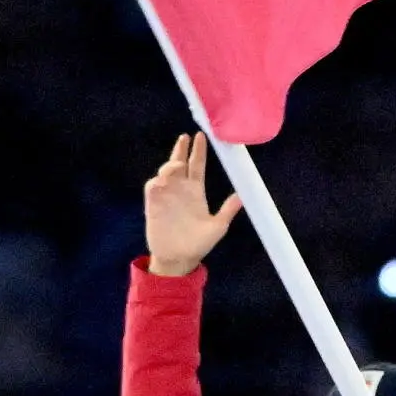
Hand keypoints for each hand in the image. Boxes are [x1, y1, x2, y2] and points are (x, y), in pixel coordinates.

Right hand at [145, 133, 242, 277]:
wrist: (179, 259)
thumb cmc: (198, 244)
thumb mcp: (218, 226)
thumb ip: (227, 210)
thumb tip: (242, 196)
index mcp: (196, 192)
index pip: (197, 165)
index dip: (199, 151)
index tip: (202, 136)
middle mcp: (181, 190)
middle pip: (180, 163)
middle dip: (181, 149)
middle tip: (185, 137)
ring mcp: (166, 196)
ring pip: (166, 171)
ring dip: (171, 164)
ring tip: (178, 165)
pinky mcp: (154, 204)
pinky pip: (153, 186)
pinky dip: (157, 181)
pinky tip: (163, 180)